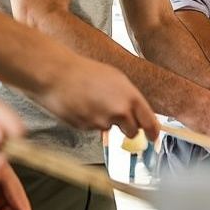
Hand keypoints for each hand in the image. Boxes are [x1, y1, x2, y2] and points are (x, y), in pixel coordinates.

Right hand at [33, 53, 159, 141]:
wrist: (56, 74)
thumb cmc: (83, 71)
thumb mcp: (115, 78)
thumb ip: (128, 96)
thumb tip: (135, 111)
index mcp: (130, 96)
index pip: (149, 121)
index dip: (153, 132)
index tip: (153, 138)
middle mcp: (119, 110)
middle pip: (132, 132)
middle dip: (127, 128)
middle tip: (116, 116)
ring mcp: (103, 121)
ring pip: (110, 128)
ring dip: (104, 120)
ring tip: (91, 101)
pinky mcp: (87, 128)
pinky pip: (93, 128)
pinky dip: (89, 120)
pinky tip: (81, 105)